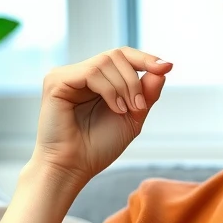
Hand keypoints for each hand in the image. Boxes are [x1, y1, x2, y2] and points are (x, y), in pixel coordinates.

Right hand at [31, 47, 171, 187]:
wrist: (75, 167)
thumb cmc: (98, 147)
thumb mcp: (132, 118)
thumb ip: (146, 94)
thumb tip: (163, 69)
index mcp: (96, 81)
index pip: (122, 56)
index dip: (145, 58)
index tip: (167, 67)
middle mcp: (80, 74)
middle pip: (117, 55)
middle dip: (134, 79)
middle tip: (138, 106)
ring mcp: (67, 76)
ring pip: (105, 61)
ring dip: (124, 86)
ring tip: (124, 111)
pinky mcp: (56, 82)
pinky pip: (91, 72)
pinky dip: (109, 90)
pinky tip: (114, 109)